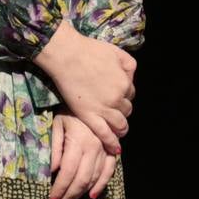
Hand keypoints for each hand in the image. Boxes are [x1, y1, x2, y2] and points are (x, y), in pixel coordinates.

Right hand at [34, 20, 135, 151]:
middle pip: (126, 110)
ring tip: (119, 131)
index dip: (124, 95)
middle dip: (123, 111)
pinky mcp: (89, 116)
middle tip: (115, 111)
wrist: (68, 56)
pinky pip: (105, 134)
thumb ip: (129, 66)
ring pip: (119, 124)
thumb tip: (130, 79)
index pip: (130, 94)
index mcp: (124, 83)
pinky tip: (115, 148)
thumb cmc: (91, 51)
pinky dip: (112, 143)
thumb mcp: (117, 52)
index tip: (118, 96)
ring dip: (121, 128)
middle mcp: (117, 98)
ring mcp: (103, 109)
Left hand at [50, 110, 116, 198]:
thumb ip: (55, 147)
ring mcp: (105, 149)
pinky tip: (92, 194)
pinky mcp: (111, 149)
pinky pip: (109, 170)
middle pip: (82, 179)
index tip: (51, 198)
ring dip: (82, 192)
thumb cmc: (70, 110)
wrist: (92, 97)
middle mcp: (94, 147)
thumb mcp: (57, 124)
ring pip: (95, 177)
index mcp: (78, 141)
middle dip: (70, 195)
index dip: (59, 188)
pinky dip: (102, 184)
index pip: (67, 172)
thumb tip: (53, 170)